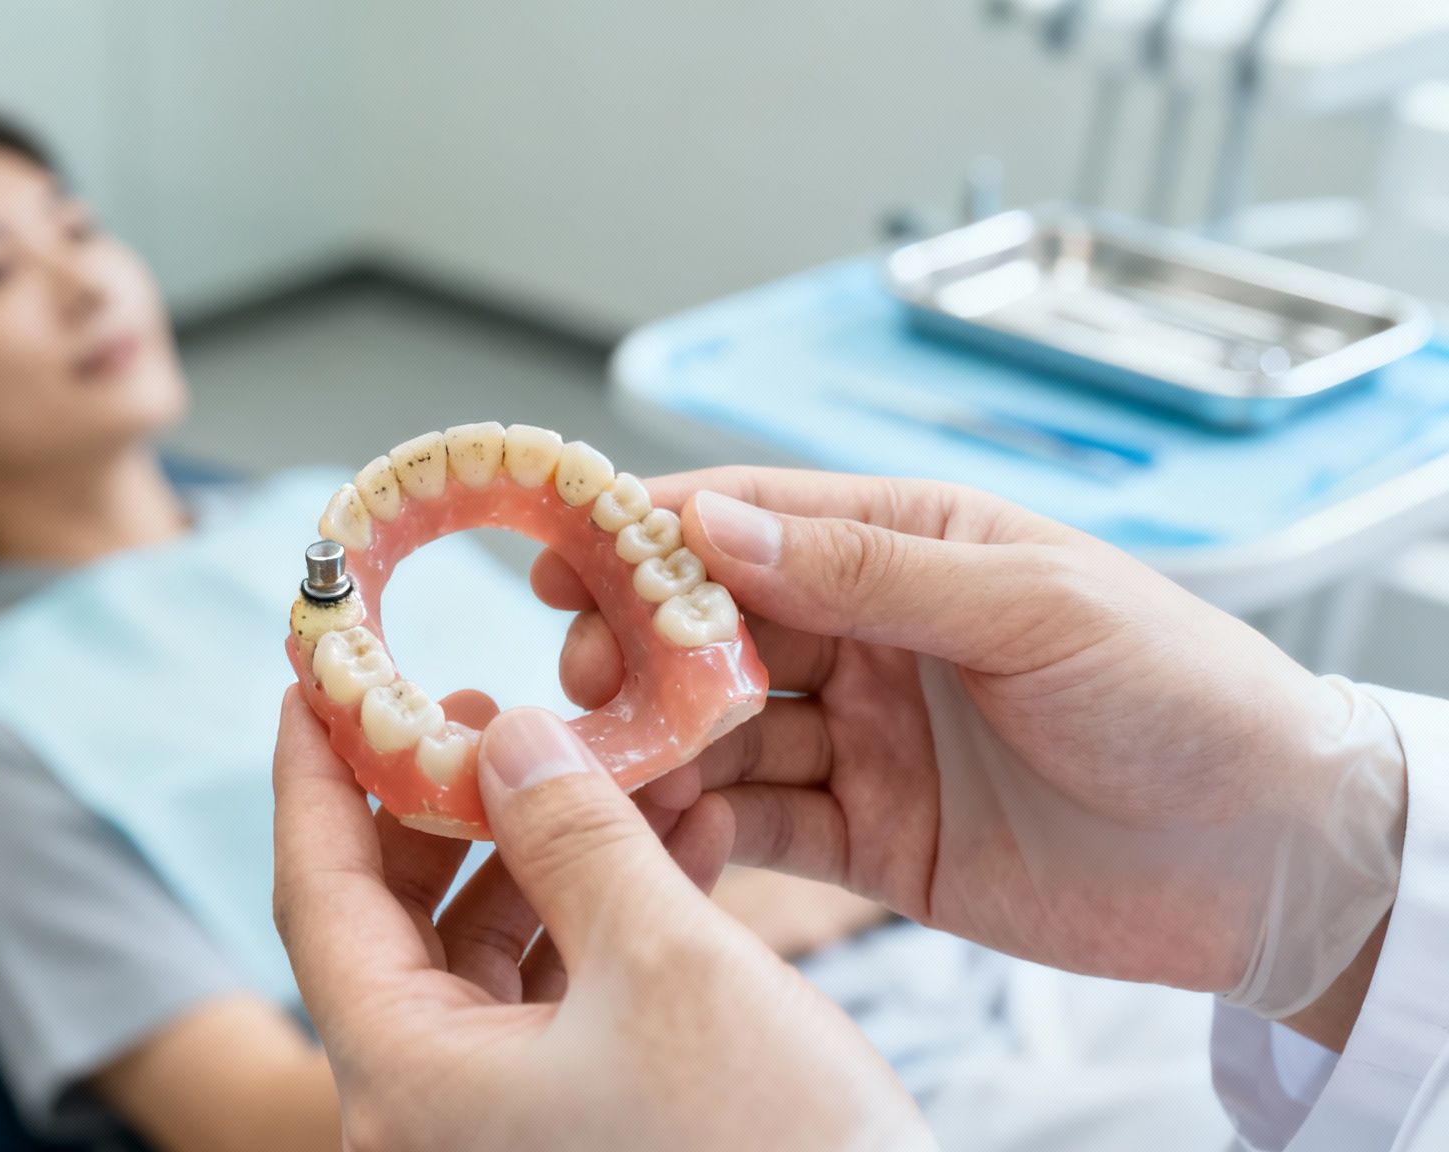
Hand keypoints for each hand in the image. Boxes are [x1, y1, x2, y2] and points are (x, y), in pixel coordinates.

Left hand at [271, 688, 931, 1151]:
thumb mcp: (666, 963)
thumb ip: (572, 835)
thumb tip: (507, 738)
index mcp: (404, 1080)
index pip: (317, 892)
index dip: (314, 773)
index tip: (316, 677)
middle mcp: (423, 1115)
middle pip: (394, 923)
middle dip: (447, 806)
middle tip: (486, 707)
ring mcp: (493, 1132)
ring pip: (486, 958)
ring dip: (550, 854)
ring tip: (614, 763)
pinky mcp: (568, 1136)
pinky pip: (555, 1004)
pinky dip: (602, 920)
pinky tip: (680, 841)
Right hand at [539, 467, 1406, 1026]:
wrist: (1273, 856)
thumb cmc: (1183, 694)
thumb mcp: (1033, 606)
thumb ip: (871, 572)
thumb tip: (714, 525)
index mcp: (913, 548)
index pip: (754, 521)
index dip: (652, 532)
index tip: (565, 553)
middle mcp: (873, 637)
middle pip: (714, 630)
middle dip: (636, 648)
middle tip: (583, 678)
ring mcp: (865, 739)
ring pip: (722, 732)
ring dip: (657, 746)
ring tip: (602, 769)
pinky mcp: (870, 838)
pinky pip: (760, 825)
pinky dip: (705, 829)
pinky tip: (668, 833)